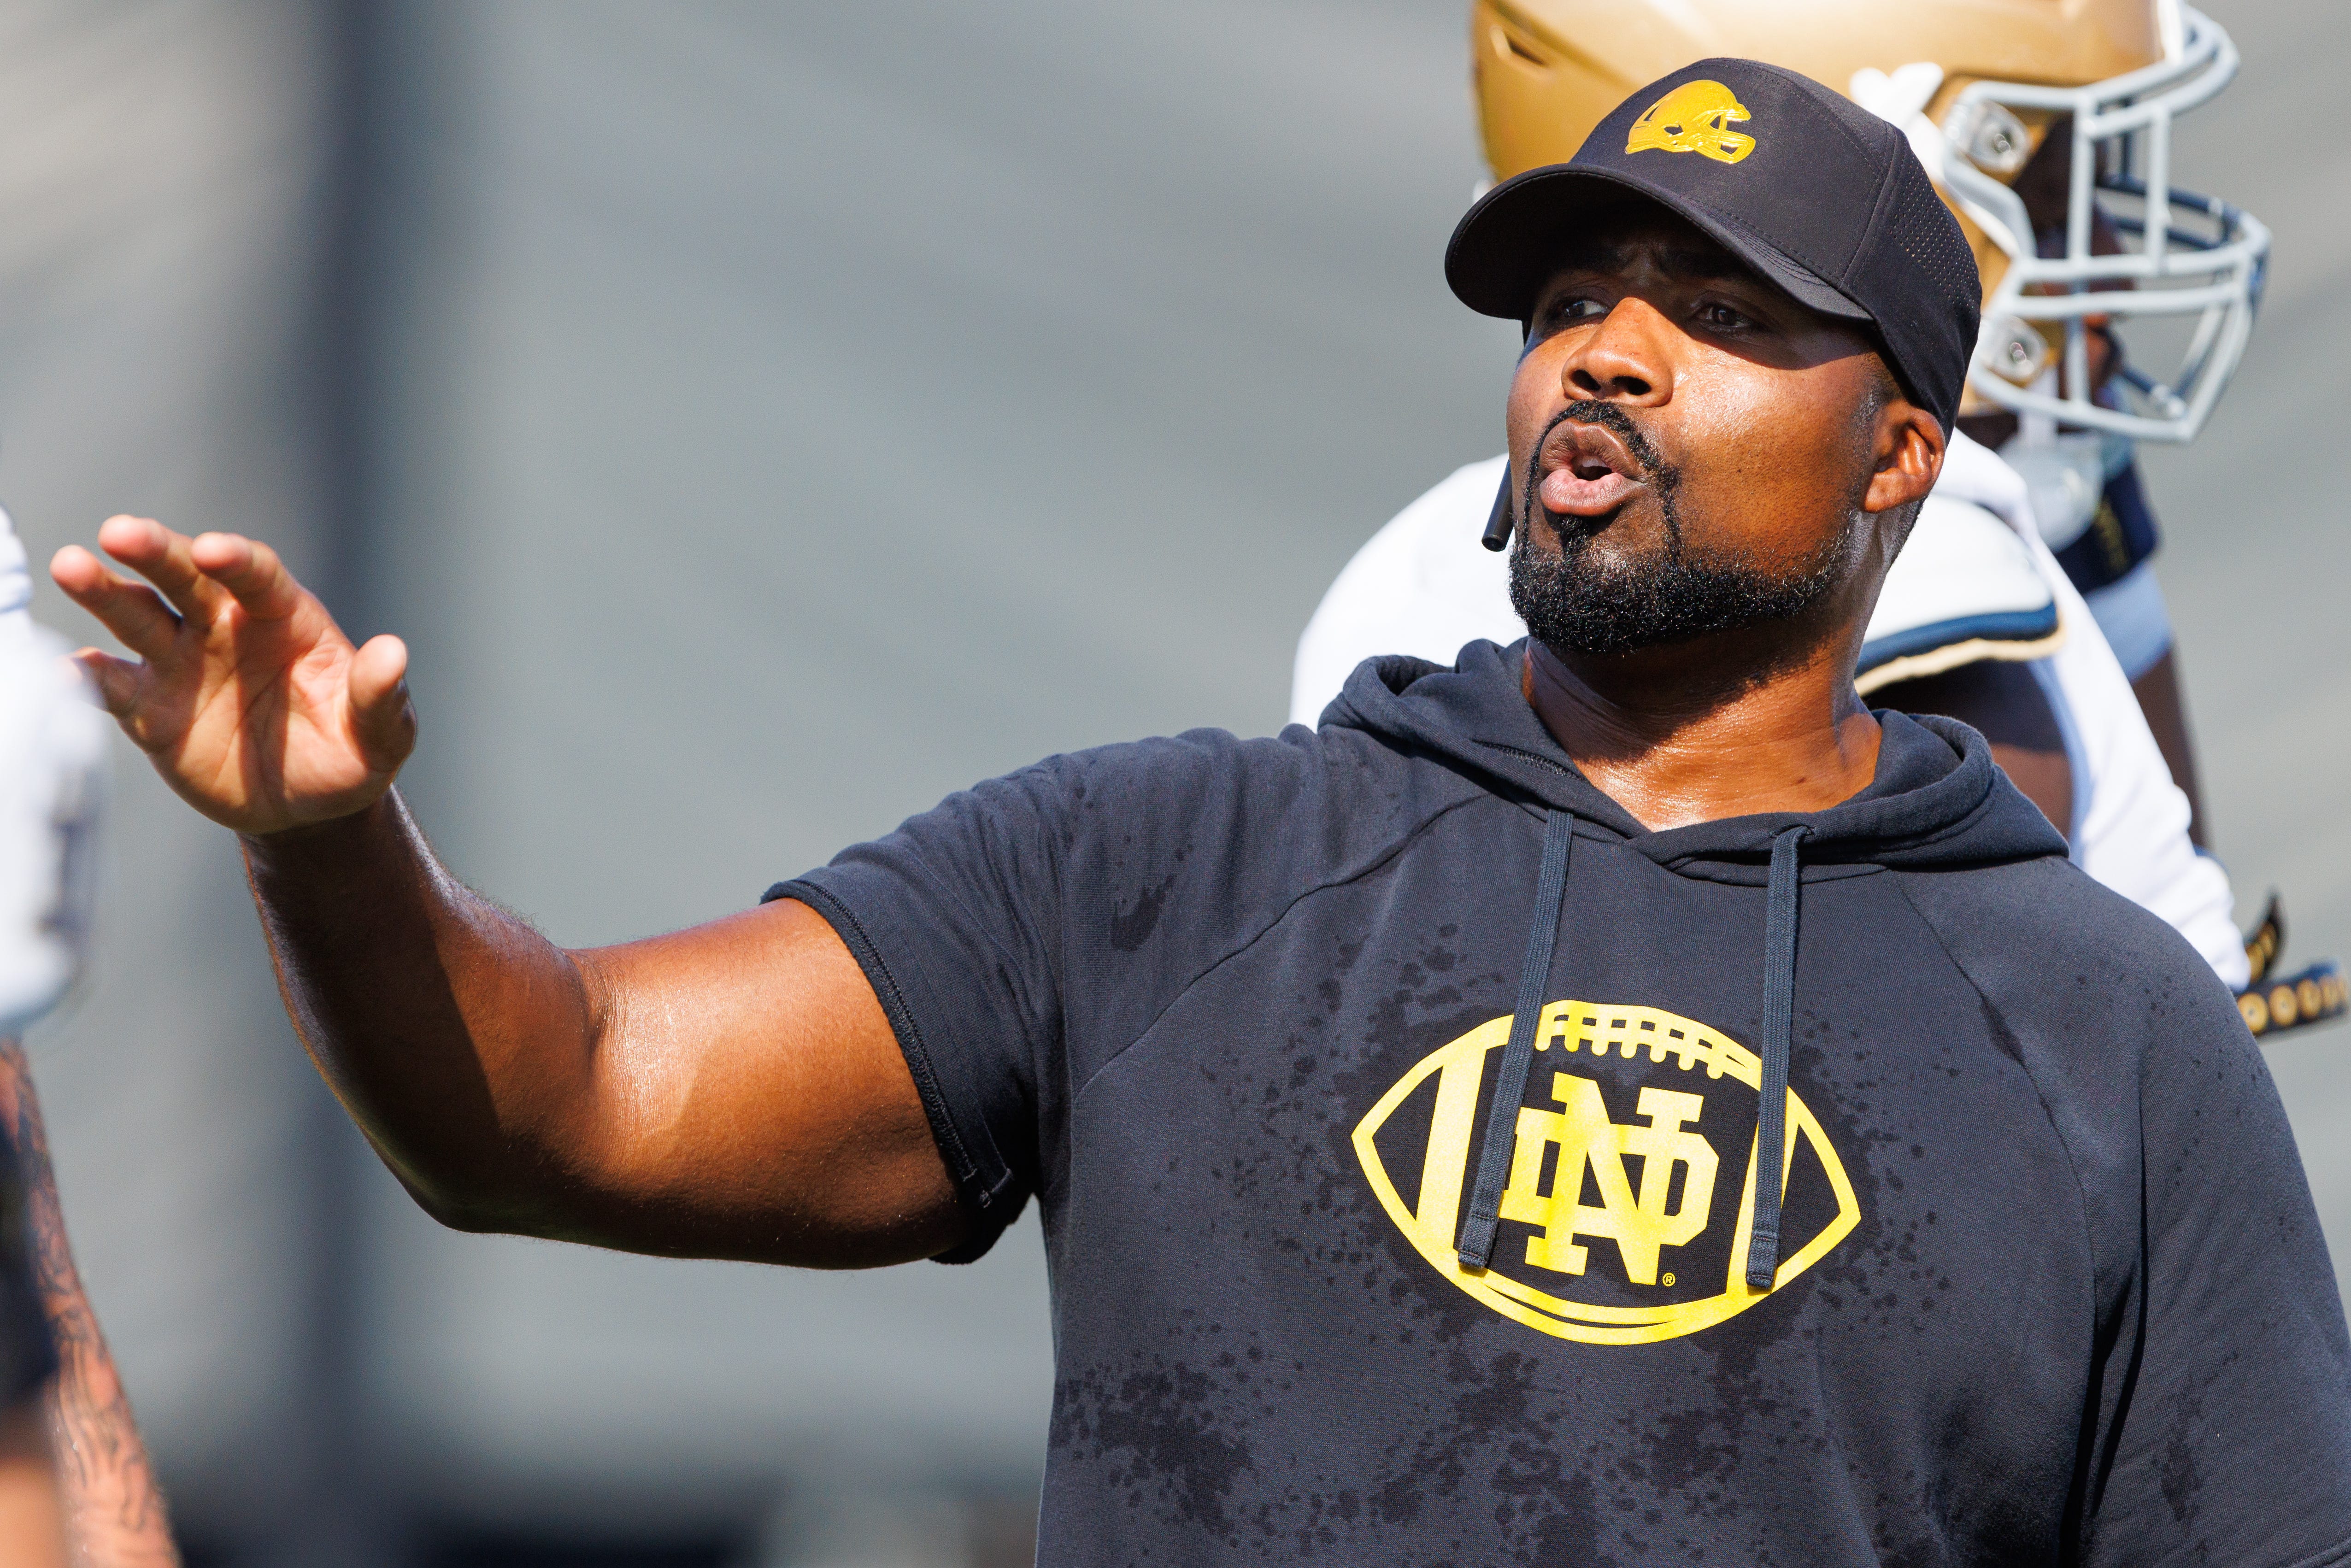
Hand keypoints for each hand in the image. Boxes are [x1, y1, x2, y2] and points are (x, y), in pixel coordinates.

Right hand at [49, 517, 413, 834]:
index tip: (217, 549)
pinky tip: (62, 671)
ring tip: (71, 567)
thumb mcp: (381, 735)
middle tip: (118, 533)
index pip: (258, 576)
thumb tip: (394, 654)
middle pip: (185, 577)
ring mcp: (183, 664)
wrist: (309, 808)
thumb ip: (381, 697)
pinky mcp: (151, 708)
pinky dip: (86, 678)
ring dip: (104, 593)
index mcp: (285, 619)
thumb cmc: (351, 755)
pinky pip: (113, 686)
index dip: (237, 560)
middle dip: (154, 551)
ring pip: (137, 616)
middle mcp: (225, 627)